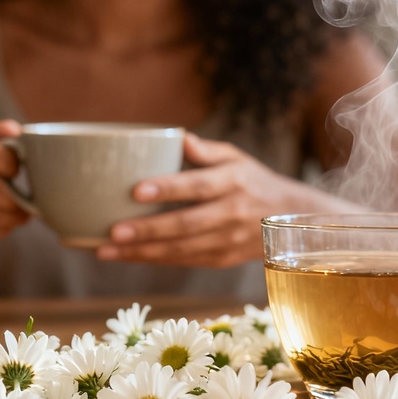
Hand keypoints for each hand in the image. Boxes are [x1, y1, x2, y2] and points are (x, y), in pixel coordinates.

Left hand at [97, 134, 339, 268]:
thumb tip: (178, 136)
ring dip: (142, 252)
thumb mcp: (237, 158)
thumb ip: (207, 150)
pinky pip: (184, 262)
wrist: (292, 219)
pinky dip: (153, 260)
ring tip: (105, 250)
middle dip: (147, 230)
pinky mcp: (222, 260)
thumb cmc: (252, 181)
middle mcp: (232, 213)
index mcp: (234, 181)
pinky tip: (126, 257)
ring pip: (181, 250)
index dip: (168, 189)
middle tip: (112, 231)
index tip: (136, 190)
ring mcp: (228, 241)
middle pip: (186, 224)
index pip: (198, 186)